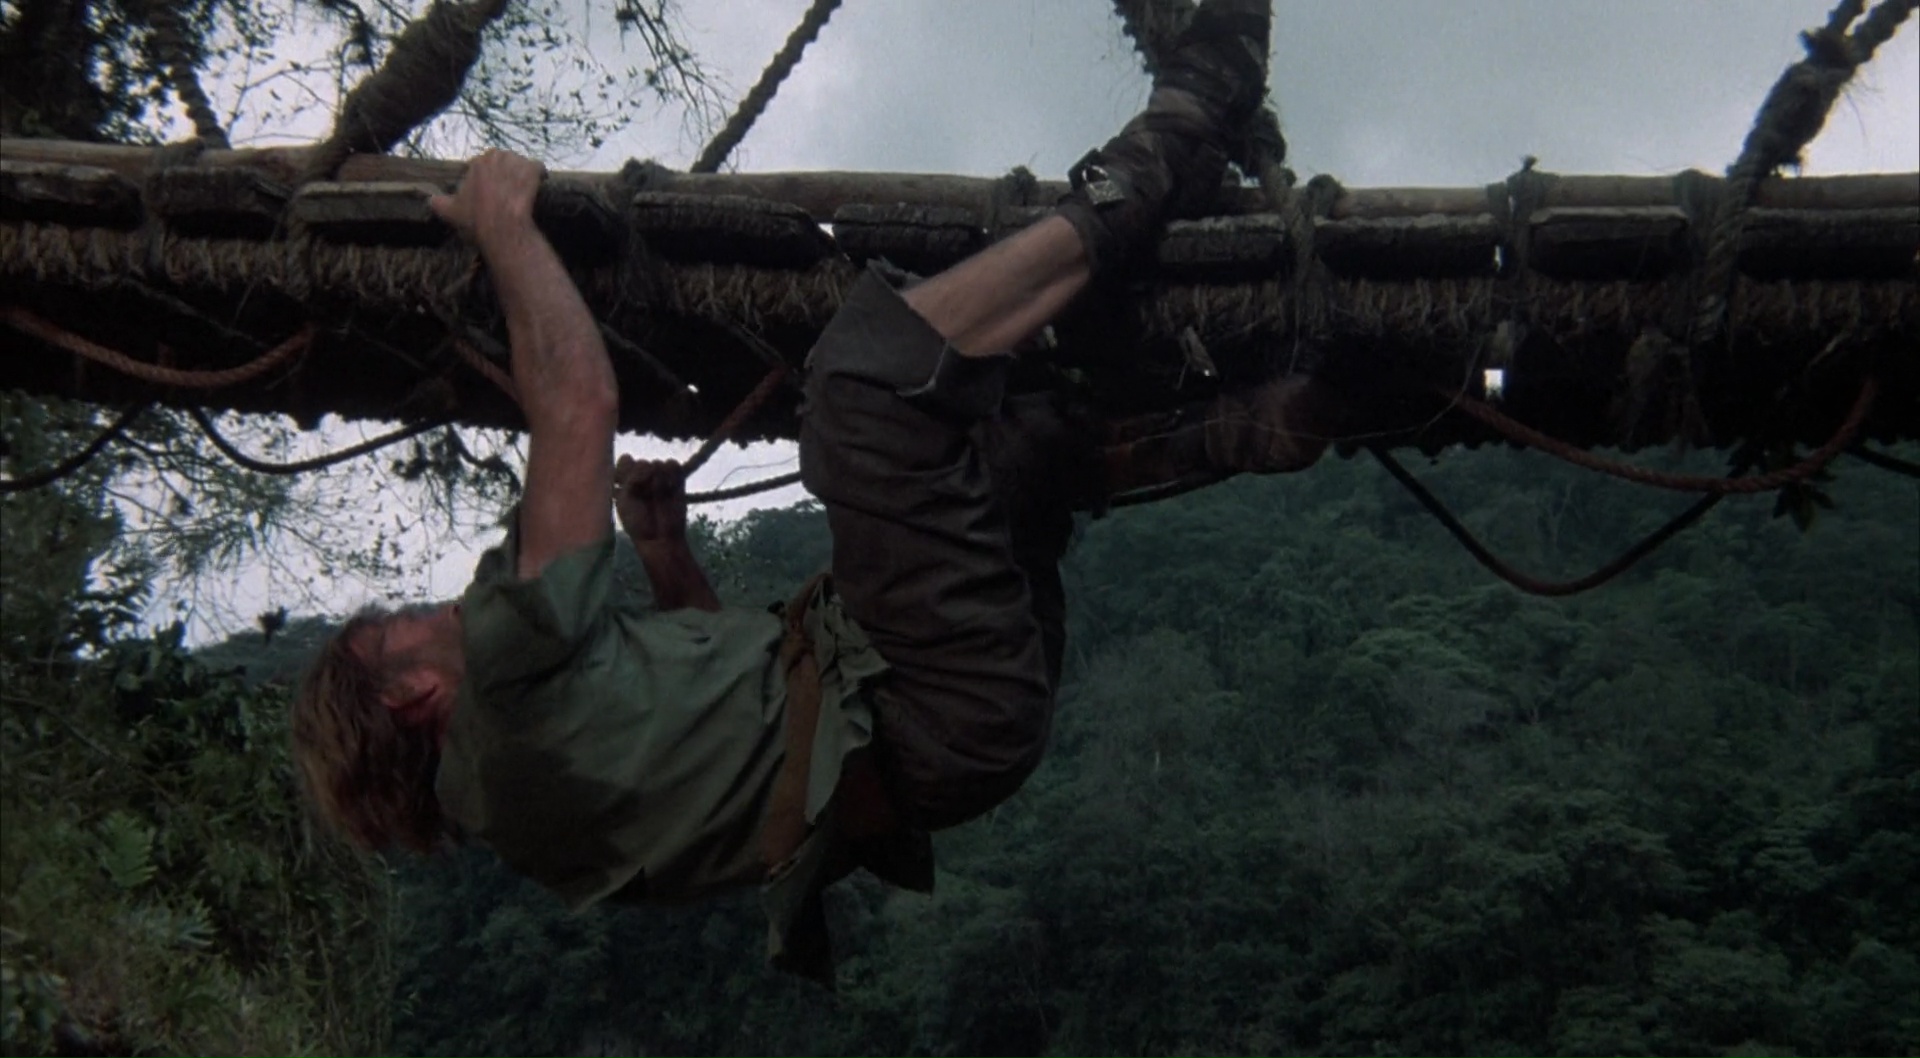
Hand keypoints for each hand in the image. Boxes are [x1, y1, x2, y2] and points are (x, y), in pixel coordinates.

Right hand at [427, 149, 544, 248]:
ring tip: (523, 189)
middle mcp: (496, 157)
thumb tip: (429, 200)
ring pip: (521, 163)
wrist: (502, 225)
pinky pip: (539, 168)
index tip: (492, 190)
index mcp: (477, 163)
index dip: (489, 178)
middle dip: (506, 173)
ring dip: (522, 173)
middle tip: (508, 190)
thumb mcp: (451, 211)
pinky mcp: (533, 169)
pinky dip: (540, 174)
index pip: (484, 164)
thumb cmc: (476, 218)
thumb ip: (438, 202)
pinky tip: (541, 183)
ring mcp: (516, 162)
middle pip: (504, 161)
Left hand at [614, 456, 686, 545]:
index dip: (627, 473)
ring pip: (657, 463)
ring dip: (658, 481)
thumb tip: (652, 463)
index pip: (625, 460)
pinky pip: (673, 464)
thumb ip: (632, 477)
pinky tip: (670, 488)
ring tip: (658, 497)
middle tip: (646, 499)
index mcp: (624, 479)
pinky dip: (672, 475)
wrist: (660, 538)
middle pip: (642, 462)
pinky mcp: (676, 478)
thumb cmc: (637, 521)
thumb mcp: (625, 499)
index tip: (628, 490)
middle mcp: (641, 475)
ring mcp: (659, 476)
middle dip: (644, 481)